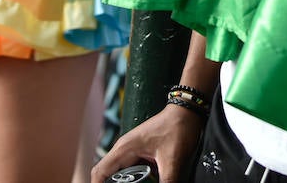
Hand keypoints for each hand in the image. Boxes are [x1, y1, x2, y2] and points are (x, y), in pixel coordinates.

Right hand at [90, 105, 204, 182]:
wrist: (187, 111)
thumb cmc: (177, 127)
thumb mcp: (172, 160)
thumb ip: (167, 181)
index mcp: (125, 149)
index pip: (100, 171)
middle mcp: (124, 149)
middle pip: (109, 175)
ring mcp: (132, 150)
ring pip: (121, 173)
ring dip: (126, 181)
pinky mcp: (141, 152)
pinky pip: (132, 170)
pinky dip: (136, 179)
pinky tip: (146, 181)